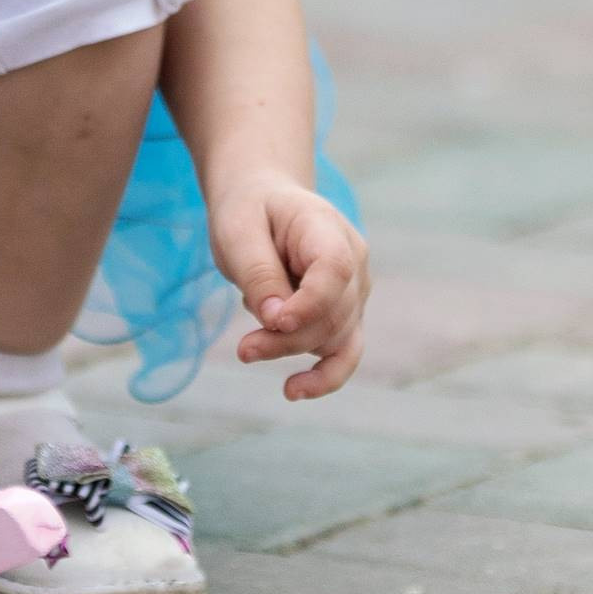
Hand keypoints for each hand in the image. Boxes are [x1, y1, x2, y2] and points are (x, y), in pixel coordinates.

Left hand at [210, 179, 368, 398]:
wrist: (262, 202)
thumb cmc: (249, 212)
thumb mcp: (238, 230)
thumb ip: (258, 272)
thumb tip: (276, 321)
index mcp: (327, 228)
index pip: (336, 270)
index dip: (311, 303)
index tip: (274, 321)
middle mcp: (353, 261)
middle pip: (333, 313)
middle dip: (286, 338)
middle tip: (243, 348)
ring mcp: (354, 291)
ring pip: (336, 338)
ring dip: (292, 352)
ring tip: (248, 352)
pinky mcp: (344, 316)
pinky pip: (345, 353)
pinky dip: (326, 376)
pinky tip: (294, 390)